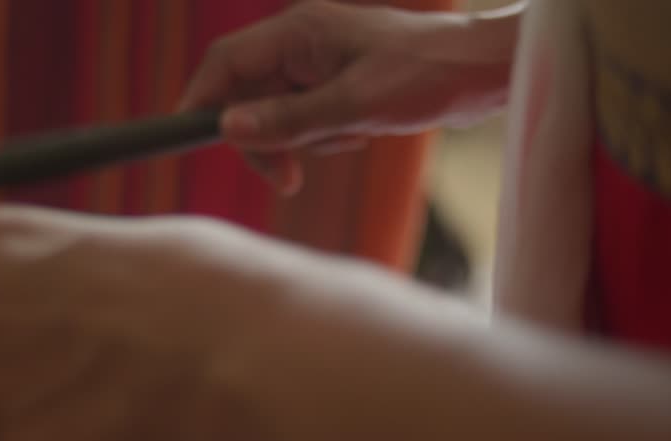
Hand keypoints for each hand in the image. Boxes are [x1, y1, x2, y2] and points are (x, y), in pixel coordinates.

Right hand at [180, 0, 520, 193]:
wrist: (481, 74)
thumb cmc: (425, 76)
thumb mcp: (353, 106)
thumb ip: (288, 120)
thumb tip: (229, 128)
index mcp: (298, 31)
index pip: (226, 63)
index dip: (202, 101)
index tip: (190, 139)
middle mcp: (302, 42)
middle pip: (248, 95)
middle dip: (265, 139)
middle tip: (289, 179)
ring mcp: (319, 63)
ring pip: (278, 113)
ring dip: (303, 141)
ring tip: (349, 139)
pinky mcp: (337, 83)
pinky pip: (307, 117)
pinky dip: (324, 136)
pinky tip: (359, 135)